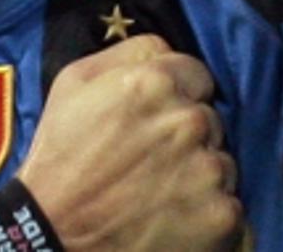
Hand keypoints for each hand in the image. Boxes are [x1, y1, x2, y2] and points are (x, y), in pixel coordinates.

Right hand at [17, 34, 244, 250]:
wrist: (53, 231)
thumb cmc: (60, 156)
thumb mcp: (74, 81)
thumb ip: (129, 53)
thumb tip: (164, 49)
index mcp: (155, 82)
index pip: (198, 75)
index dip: (177, 95)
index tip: (156, 118)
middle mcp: (189, 121)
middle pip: (209, 119)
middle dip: (186, 134)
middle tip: (149, 158)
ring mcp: (208, 170)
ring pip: (222, 161)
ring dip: (198, 172)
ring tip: (157, 190)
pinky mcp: (220, 215)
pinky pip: (229, 204)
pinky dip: (206, 212)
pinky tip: (171, 215)